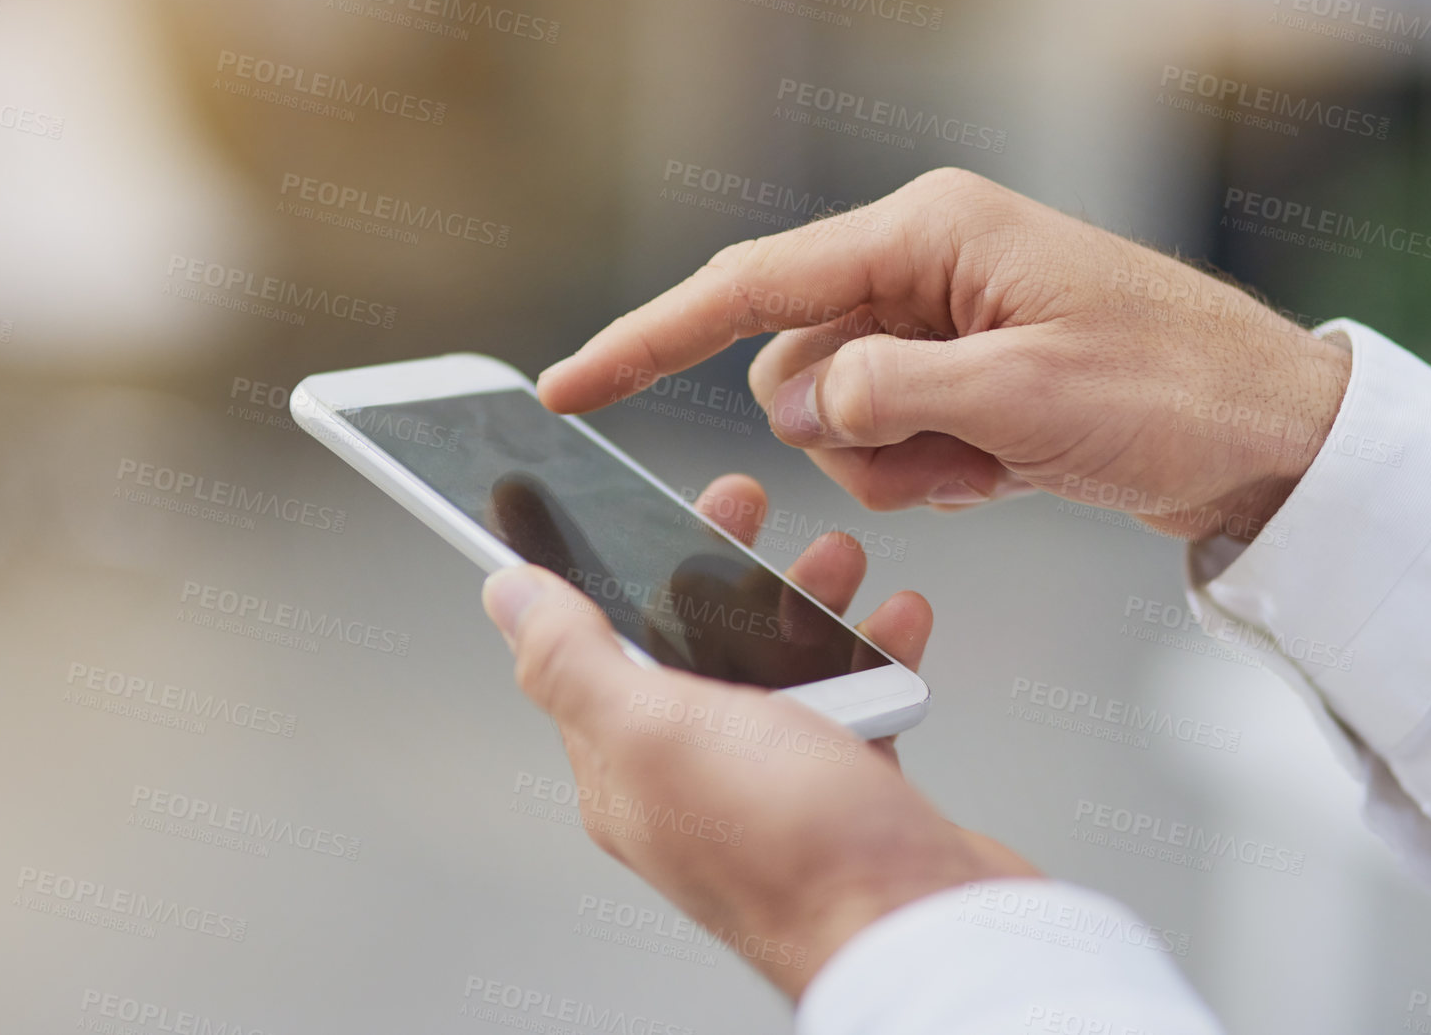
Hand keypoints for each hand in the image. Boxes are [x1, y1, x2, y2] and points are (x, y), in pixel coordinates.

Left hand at [481, 473, 1035, 998]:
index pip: (595, 646)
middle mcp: (693, 777)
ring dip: (804, 598)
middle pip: (690, 642)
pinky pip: (852, 699)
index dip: (611, 564)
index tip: (633, 500)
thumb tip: (505, 595)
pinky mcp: (846, 792)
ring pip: (776, 663)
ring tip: (838, 558)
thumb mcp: (658, 731)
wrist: (925, 931)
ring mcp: (772, 785)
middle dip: (720, 563)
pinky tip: (892, 622)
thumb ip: (574, 661)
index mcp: (627, 766)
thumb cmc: (795, 850)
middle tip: (746, 506)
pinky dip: (872, 651)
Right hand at [534, 168, 1351, 540]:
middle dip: (849, 433)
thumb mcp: (1024, 396)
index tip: (567, 386)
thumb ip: (888, 393)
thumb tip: (800, 405)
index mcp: (925, 234)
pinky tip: (1008, 467)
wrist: (1271, 435)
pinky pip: (889, 441)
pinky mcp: (959, 380)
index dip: (647, 341)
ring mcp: (939, 328)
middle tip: (950, 448)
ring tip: (998, 459)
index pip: (749, 286)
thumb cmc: (1176, 389)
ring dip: (902, 464)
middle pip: (794, 365)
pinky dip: (933, 473)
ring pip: (838, 416)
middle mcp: (920, 268)